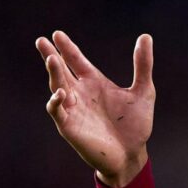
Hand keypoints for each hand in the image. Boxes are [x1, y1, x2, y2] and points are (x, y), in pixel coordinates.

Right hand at [36, 30, 154, 187]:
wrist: (132, 154)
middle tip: (42, 41)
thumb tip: (145, 37)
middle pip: (61, 71)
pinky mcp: (70, 126)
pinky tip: (60, 92)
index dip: (67, 48)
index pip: (77, 61)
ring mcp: (73, 109)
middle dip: (51, 56)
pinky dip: (56, 102)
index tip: (57, 34)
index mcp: (95, 83)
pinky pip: (58, 111)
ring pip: (58, 87)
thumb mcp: (143, 91)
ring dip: (54, 74)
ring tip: (52, 59)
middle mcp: (80, 93)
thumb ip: (143, 65)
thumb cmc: (136, 124)